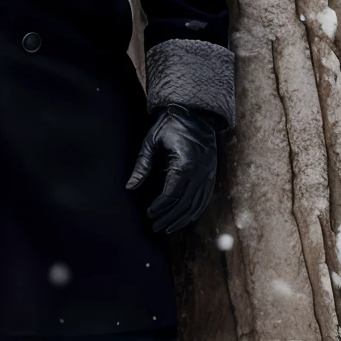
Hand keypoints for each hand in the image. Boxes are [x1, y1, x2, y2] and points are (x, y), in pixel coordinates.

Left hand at [126, 104, 217, 234]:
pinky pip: (204, 198)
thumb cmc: (169, 124)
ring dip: (182, 219)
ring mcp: (209, 173)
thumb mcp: (151, 141)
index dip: (160, 207)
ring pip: (196, 204)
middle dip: (169, 218)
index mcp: (186, 163)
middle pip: (185, 203)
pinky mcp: (211, 174)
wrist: (194, 112)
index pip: (172, 193)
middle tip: (154, 227)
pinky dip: (194, 211)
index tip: (148, 214)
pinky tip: (184, 219)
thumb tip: (130, 187)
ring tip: (167, 228)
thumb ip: (142, 165)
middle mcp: (201, 171)